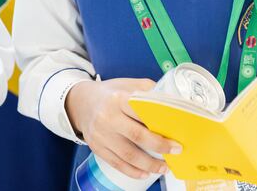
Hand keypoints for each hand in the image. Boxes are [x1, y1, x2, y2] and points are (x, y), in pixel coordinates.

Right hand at [66, 78, 181, 178]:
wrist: (81, 102)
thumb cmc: (110, 94)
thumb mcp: (128, 84)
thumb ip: (148, 91)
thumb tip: (173, 101)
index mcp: (118, 98)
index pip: (142, 113)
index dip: (160, 127)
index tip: (175, 137)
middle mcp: (107, 116)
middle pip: (136, 136)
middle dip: (159, 147)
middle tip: (175, 152)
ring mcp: (100, 134)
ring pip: (127, 154)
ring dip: (149, 164)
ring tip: (163, 168)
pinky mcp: (96, 146)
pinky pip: (116, 163)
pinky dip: (132, 171)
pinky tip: (145, 173)